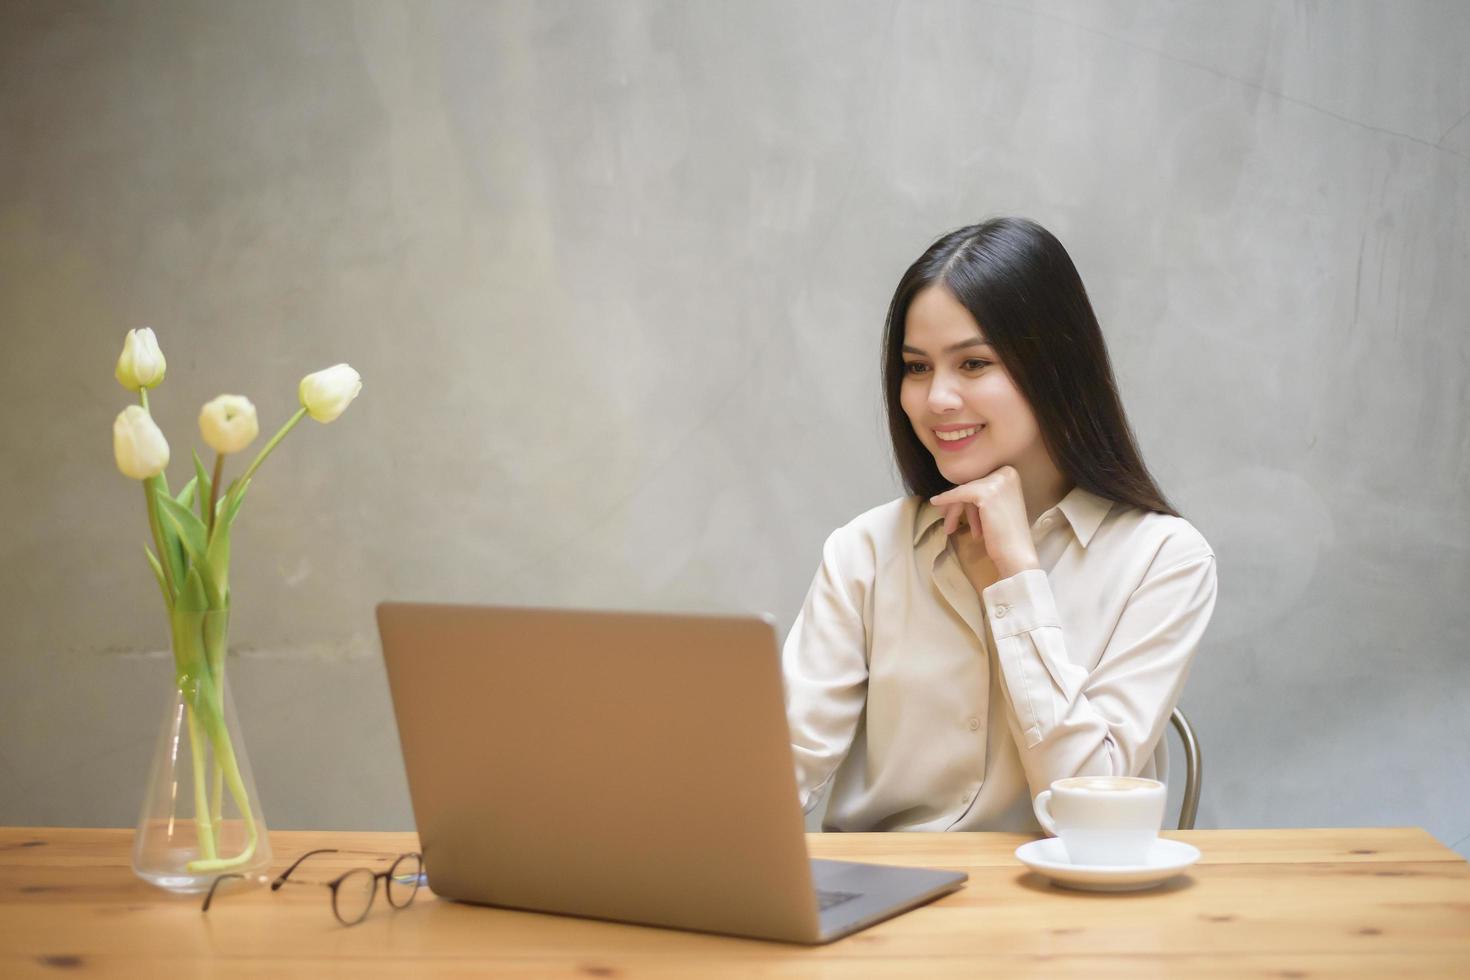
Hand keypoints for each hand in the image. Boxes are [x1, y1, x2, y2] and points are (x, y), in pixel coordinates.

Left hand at [928, 465, 1039, 580]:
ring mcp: (998, 482)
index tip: (953, 509)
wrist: (1016, 553)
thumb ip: (982, 492)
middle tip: (944, 515)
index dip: (964, 495)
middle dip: (957, 504)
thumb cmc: (1006, 534)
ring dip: (954, 509)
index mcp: (1010, 473)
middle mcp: (1006, 473)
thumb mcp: (996, 505)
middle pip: (972, 486)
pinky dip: (946, 498)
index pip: (979, 481)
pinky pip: (959, 494)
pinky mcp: (986, 493)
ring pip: (965, 491)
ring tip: (948, 527)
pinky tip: (935, 502)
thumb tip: (958, 486)